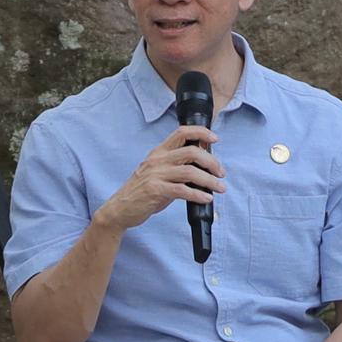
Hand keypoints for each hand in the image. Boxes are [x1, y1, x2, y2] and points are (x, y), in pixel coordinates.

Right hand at [92, 125, 223, 236]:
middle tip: (221, 173)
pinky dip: (198, 194)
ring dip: (209, 180)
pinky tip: (206, 198)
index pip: (181, 132)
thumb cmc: (142, 191)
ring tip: (220, 188)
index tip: (214, 139)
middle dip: (211, 161)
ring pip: (190, 172)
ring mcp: (155, 175)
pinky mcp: (154, 190)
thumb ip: (177, 166)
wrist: (120, 209)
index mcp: (159, 152)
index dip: (200, 132)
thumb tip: (203, 165)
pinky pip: (182, 190)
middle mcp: (157, 160)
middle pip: (191, 151)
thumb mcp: (158, 172)